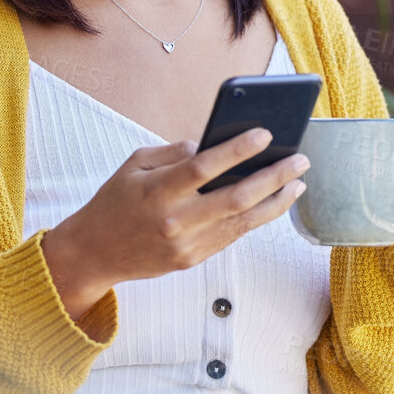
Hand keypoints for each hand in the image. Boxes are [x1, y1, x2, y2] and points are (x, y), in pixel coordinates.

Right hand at [40, 127, 308, 318]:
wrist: (94, 253)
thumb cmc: (115, 200)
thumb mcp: (134, 164)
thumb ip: (174, 152)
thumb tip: (213, 144)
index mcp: (157, 191)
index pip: (205, 167)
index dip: (237, 150)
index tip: (265, 133)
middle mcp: (175, 221)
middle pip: (235, 197)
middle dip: (273, 177)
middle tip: (300, 159)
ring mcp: (186, 245)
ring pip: (243, 222)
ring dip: (276, 201)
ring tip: (298, 182)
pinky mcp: (193, 260)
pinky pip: (233, 236)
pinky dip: (258, 218)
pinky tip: (274, 202)